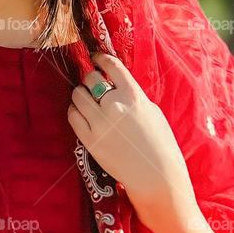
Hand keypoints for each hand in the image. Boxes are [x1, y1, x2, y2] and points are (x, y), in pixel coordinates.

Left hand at [68, 51, 194, 215]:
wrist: (155, 175)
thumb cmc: (160, 144)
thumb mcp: (152, 112)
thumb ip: (133, 97)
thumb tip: (116, 87)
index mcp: (134, 96)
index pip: (111, 66)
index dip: (100, 58)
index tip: (96, 57)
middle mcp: (114, 105)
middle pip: (91, 79)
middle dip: (91, 79)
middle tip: (93, 84)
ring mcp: (99, 123)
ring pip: (78, 95)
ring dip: (81, 94)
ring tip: (86, 100)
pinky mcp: (89, 139)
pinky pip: (72, 116)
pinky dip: (75, 111)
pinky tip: (81, 114)